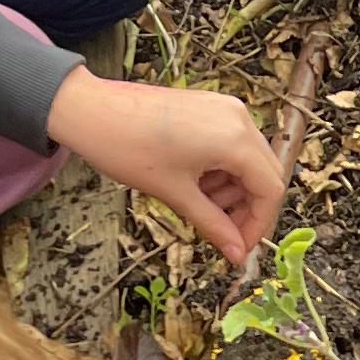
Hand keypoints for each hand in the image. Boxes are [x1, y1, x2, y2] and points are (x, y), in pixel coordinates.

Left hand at [47, 71, 284, 262]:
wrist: (90, 109)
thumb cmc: (128, 148)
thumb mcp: (176, 193)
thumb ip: (213, 225)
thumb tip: (236, 254)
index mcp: (235, 139)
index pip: (269, 189)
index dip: (258, 224)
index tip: (239, 246)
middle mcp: (238, 118)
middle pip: (265, 173)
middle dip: (247, 207)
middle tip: (222, 230)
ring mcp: (225, 108)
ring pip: (249, 160)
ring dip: (232, 189)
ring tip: (200, 203)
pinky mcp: (211, 106)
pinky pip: (232, 143)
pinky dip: (222, 168)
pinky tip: (196, 181)